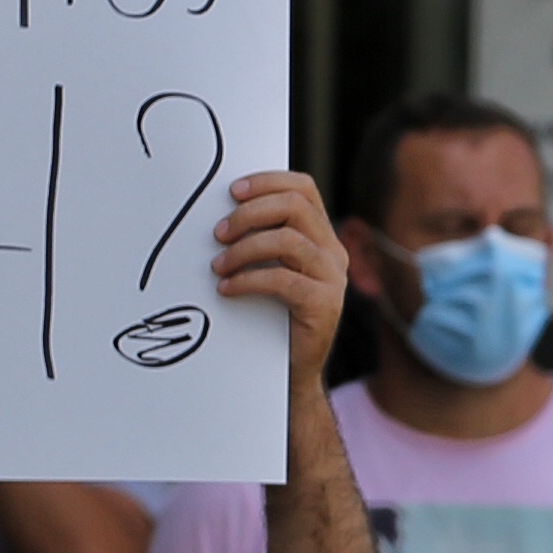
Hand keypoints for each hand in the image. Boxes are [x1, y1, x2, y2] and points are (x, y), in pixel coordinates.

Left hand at [208, 174, 350, 382]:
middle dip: (249, 213)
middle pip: (295, 206)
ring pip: (287, 240)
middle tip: (219, 233)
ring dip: (244, 249)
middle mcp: (333, 252)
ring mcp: (333, 278)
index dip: (267, 182)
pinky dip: (248, 280)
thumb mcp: (271, 268)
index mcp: (322, 236)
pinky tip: (227, 288)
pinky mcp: (324, 304)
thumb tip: (222, 213)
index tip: (232, 191)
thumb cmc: (273, 316)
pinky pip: (283, 279)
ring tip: (219, 265)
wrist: (293, 370)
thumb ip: (262, 239)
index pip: (304, 188)